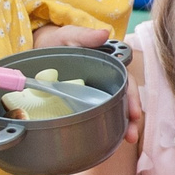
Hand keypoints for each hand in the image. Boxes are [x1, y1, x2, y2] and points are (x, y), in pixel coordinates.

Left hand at [32, 21, 140, 139]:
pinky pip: (97, 115)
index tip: (133, 112)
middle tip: (131, 135)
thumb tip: (104, 33)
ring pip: (114, 109)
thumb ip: (85, 35)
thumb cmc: (58, 40)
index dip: (132, 97)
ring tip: (125, 141)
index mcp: (108, 64)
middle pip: (124, 99)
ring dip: (122, 126)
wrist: (40, 49)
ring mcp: (96, 92)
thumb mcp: (70, 35)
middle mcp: (106, 79)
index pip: (126, 80)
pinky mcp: (83, 102)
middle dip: (131, 118)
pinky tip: (106, 139)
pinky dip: (104, 127)